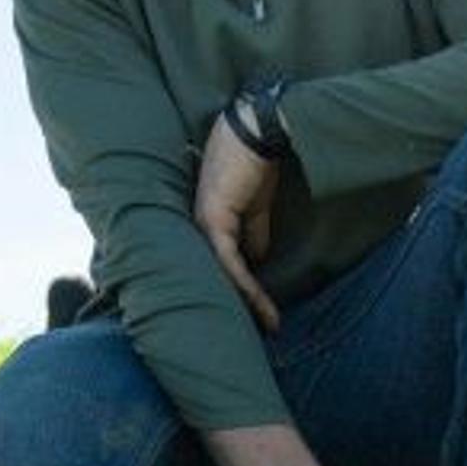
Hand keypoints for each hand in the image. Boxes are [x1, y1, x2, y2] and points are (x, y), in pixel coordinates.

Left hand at [193, 111, 282, 329]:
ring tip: (269, 324)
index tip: (258, 315)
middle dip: (239, 306)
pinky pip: (228, 262)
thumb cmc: (256, 162)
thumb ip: (254, 231)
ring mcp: (202, 223)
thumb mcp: (257, 206)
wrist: (259, 133)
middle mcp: (197, 225)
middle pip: (214, 275)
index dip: (238, 291)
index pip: (218, 266)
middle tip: (260, 332)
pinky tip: (261, 304)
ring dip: (248, 302)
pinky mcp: (213, 219)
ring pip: (222, 275)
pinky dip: (245, 285)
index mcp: (208, 222)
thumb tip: (257, 259)